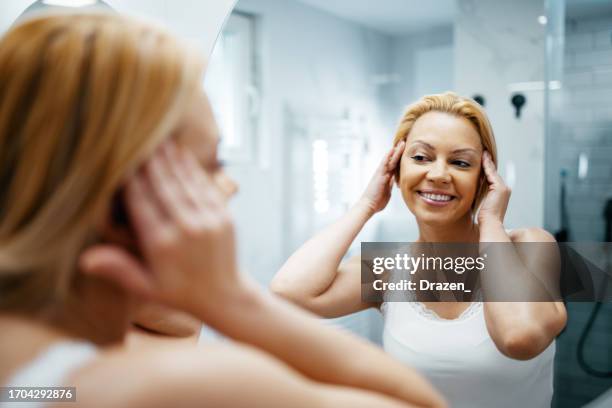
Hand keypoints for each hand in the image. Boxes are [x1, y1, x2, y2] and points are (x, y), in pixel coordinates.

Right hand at [80, 141, 241, 313]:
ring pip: (185, 183)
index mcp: (162, 245)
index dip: (131, 181)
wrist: (224, 295)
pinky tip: (183, 155)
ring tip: (160, 141)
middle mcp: (186, 229)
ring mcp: (209, 221)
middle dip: (151, 163)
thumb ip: (118, 269)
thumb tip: (85, 259)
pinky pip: (206, 188)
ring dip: (171, 160)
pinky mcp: (225, 217)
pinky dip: (193, 170)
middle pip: (163, 188)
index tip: (121, 162)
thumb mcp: (145, 287)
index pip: (141, 204)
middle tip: (140, 140)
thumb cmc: (179, 292)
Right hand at [358, 141, 404, 213]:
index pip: (395, 166)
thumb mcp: (387, 192)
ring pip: (390, 160)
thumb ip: (390, 185)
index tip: (405, 151)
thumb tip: (394, 181)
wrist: (368, 206)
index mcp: (387, 178)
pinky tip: (392, 149)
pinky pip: (384, 164)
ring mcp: (381, 173)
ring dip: (396, 151)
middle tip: (404, 142)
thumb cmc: (376, 202)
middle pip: (393, 160)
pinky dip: (388, 156)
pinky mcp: (379, 175)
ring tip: (402, 143)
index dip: (400, 159)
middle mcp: (383, 174)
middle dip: (399, 152)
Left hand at [477, 151, 510, 225]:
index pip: (494, 178)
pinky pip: (491, 173)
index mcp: (501, 193)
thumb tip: (474, 186)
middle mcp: (504, 189)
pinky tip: (483, 159)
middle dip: (489, 163)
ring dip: (488, 162)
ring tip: (483, 154)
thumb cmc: (485, 216)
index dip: (489, 169)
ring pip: (493, 171)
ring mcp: (503, 188)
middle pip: (494, 173)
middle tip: (483, 154)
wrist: (490, 222)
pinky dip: (487, 166)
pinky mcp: (500, 187)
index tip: (484, 161)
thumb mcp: (483, 202)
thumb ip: (482, 193)